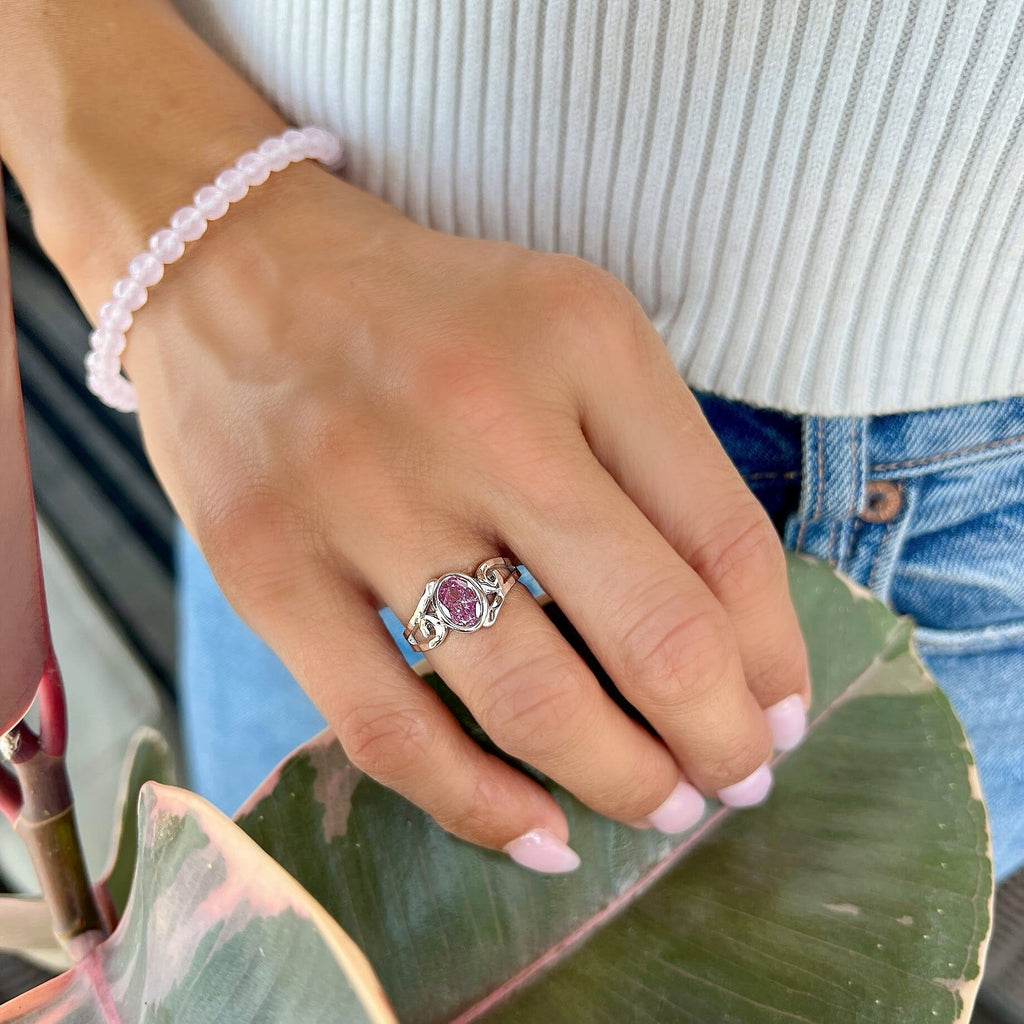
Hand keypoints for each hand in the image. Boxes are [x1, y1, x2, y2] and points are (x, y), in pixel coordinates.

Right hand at [108, 163, 809, 869]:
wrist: (239, 271)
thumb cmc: (432, 314)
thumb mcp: (572, 333)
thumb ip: (655, 464)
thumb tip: (732, 643)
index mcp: (585, 341)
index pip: (728, 542)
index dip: (776, 658)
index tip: (781, 714)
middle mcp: (483, 416)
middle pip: (654, 633)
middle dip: (720, 740)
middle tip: (734, 779)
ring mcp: (365, 495)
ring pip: (531, 701)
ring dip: (622, 781)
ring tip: (654, 804)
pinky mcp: (267, 567)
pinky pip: (390, 731)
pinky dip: (480, 808)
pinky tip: (538, 834)